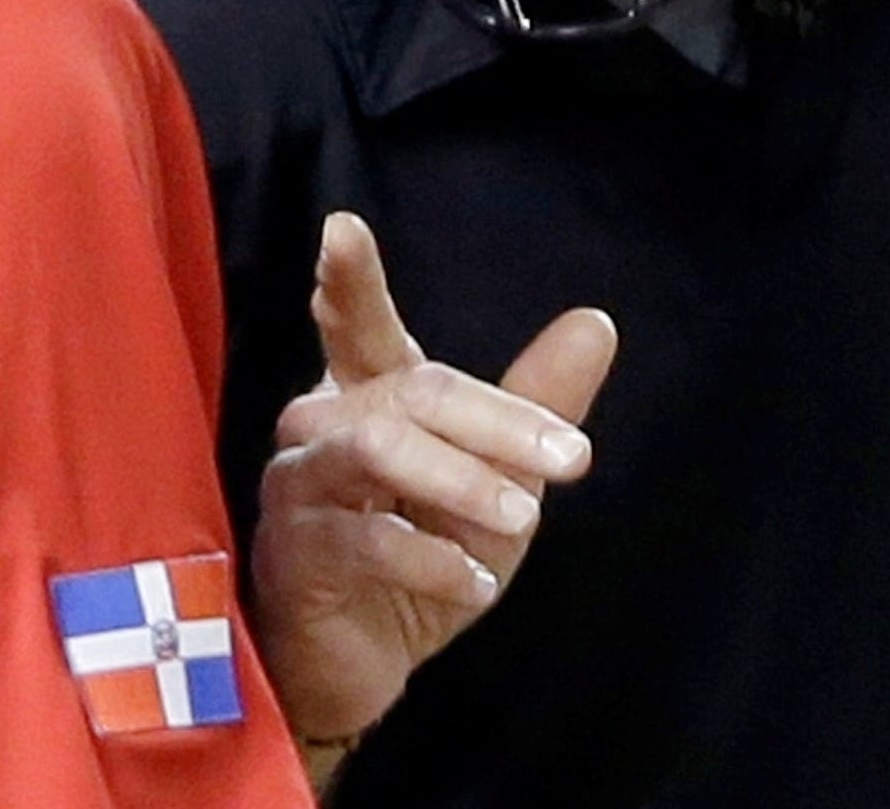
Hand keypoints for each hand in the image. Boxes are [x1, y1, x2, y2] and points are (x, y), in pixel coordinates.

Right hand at [249, 211, 617, 745]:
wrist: (364, 661)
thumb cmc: (420, 554)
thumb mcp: (497, 481)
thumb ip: (534, 406)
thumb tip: (595, 322)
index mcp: (368, 395)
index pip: (359, 327)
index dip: (350, 280)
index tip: (342, 229)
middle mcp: (321, 424)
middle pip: (409, 392)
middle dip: (497, 421)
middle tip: (573, 458)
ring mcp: (299, 485)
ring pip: (378, 451)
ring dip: (460, 480)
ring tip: (524, 518)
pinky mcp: (293, 550)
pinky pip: (363, 539)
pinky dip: (429, 559)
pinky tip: (472, 584)